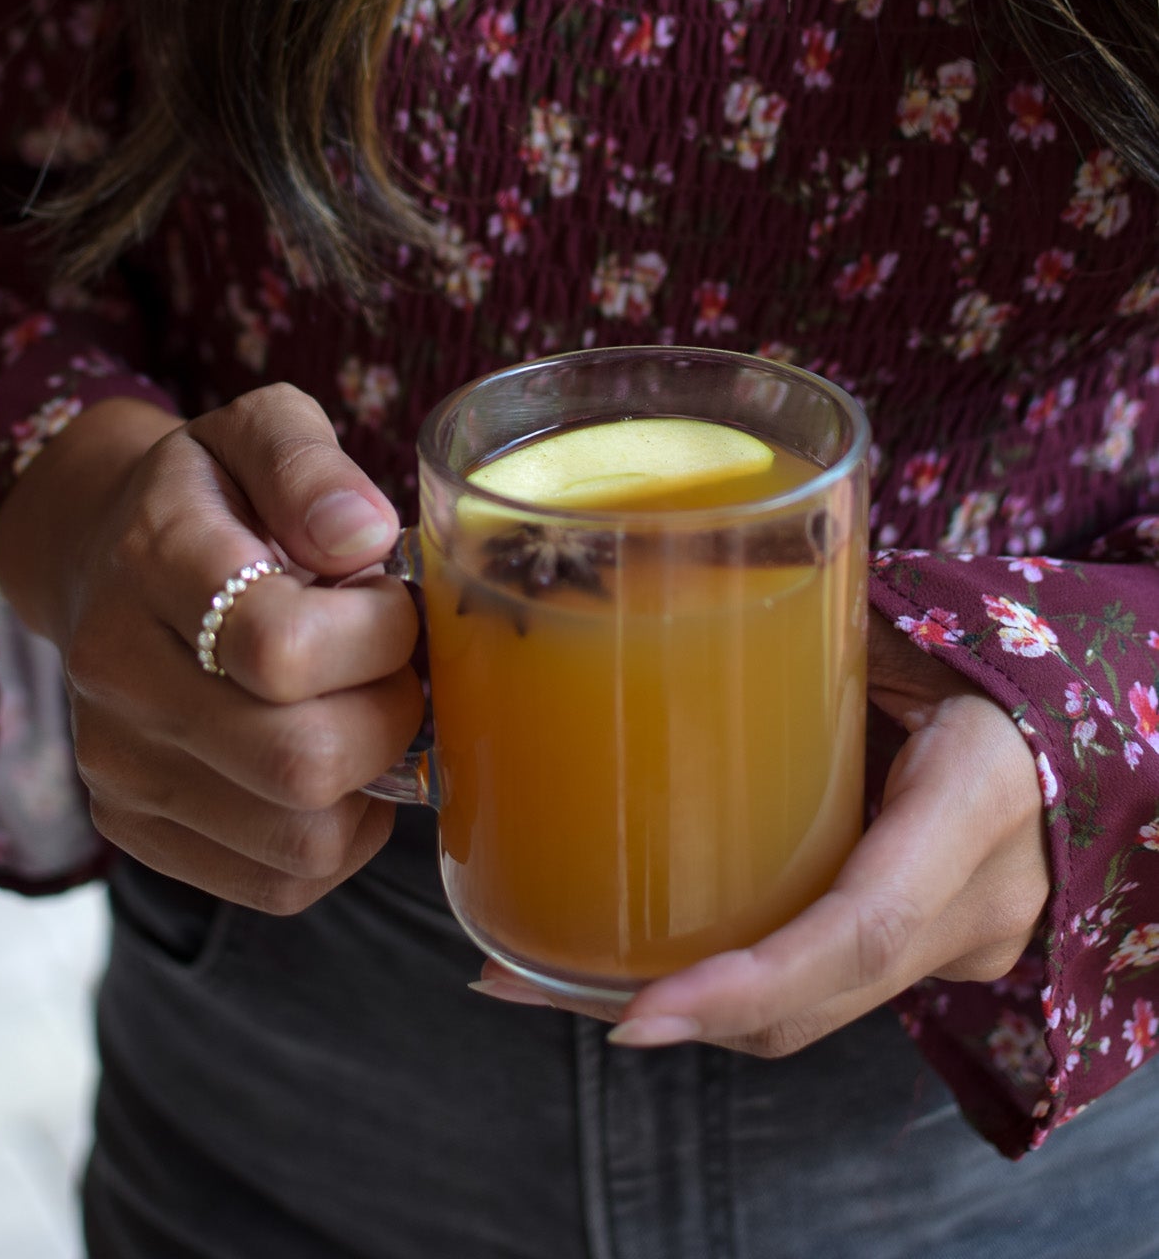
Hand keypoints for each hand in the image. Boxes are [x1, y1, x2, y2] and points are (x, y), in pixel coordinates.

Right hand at [0, 386, 422, 911]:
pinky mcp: (133, 828)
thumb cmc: (217, 489)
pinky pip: (279, 883)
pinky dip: (338, 835)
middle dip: (389, 715)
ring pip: (300, 841)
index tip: (389, 598)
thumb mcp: (264, 428)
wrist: (106, 549)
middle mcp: (115, 672)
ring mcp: (117, 763)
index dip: (377, 634)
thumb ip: (311, 465)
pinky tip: (334, 763)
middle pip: (300, 761)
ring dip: (370, 782)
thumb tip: (363, 535)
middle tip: (392, 664)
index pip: (279, 647)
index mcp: (151, 559)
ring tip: (359, 707)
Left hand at [474, 611, 1050, 1051]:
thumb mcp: (902, 621)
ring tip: (533, 975)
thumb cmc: (977, 647)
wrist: (1064, 714)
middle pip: (817, 999)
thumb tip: (639, 564)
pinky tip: (623, 968)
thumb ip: (801, 611)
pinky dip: (723, 989)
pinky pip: (819, 988)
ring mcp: (963, 942)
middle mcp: (979, 899)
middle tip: (516, 982)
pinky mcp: (929, 952)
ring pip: (808, 1012)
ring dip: (678, 1009)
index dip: (749, 983)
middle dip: (670, 1012)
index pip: (863, 928)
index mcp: (977, 800)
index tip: (639, 1016)